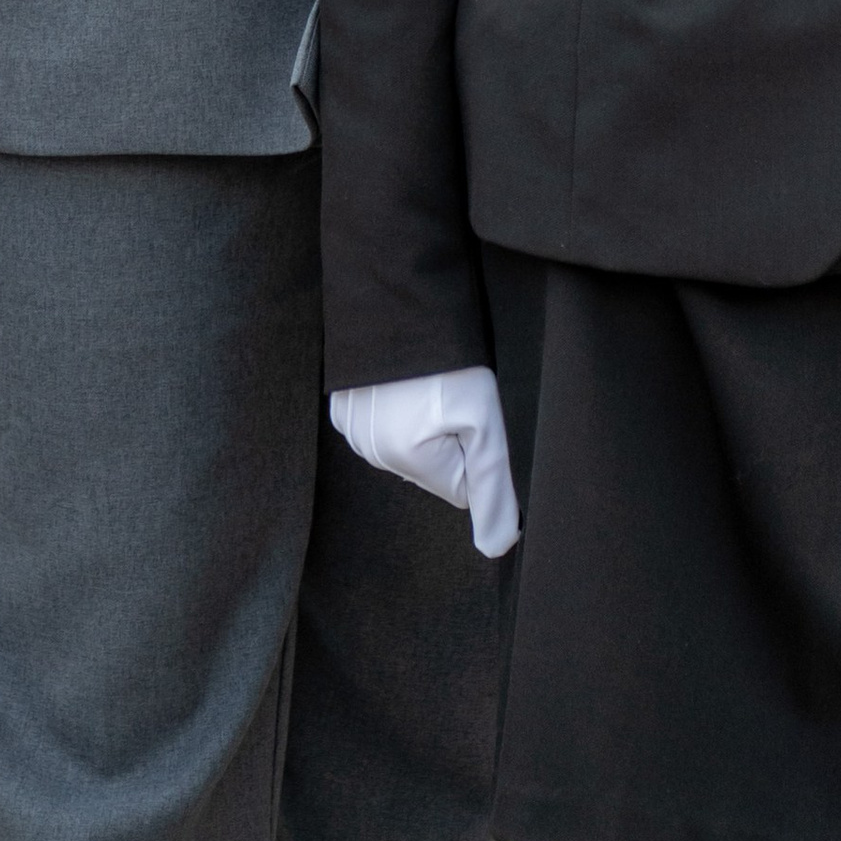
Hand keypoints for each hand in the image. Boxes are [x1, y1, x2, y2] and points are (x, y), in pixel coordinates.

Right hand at [329, 367, 520, 556]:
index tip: (470, 412)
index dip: (475, 448)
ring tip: (430, 378)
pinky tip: (407, 375)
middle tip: (451, 390)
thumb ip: (492, 488)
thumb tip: (498, 547)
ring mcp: (350, 425)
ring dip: (424, 419)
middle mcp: (368, 450)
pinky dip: (399, 402)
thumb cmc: (447, 357)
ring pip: (410, 444)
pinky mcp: (342, 402)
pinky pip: (385, 420)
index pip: (461, 484)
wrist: (399, 293)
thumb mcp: (484, 421)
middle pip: (434, 466)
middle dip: (448, 435)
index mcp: (402, 459)